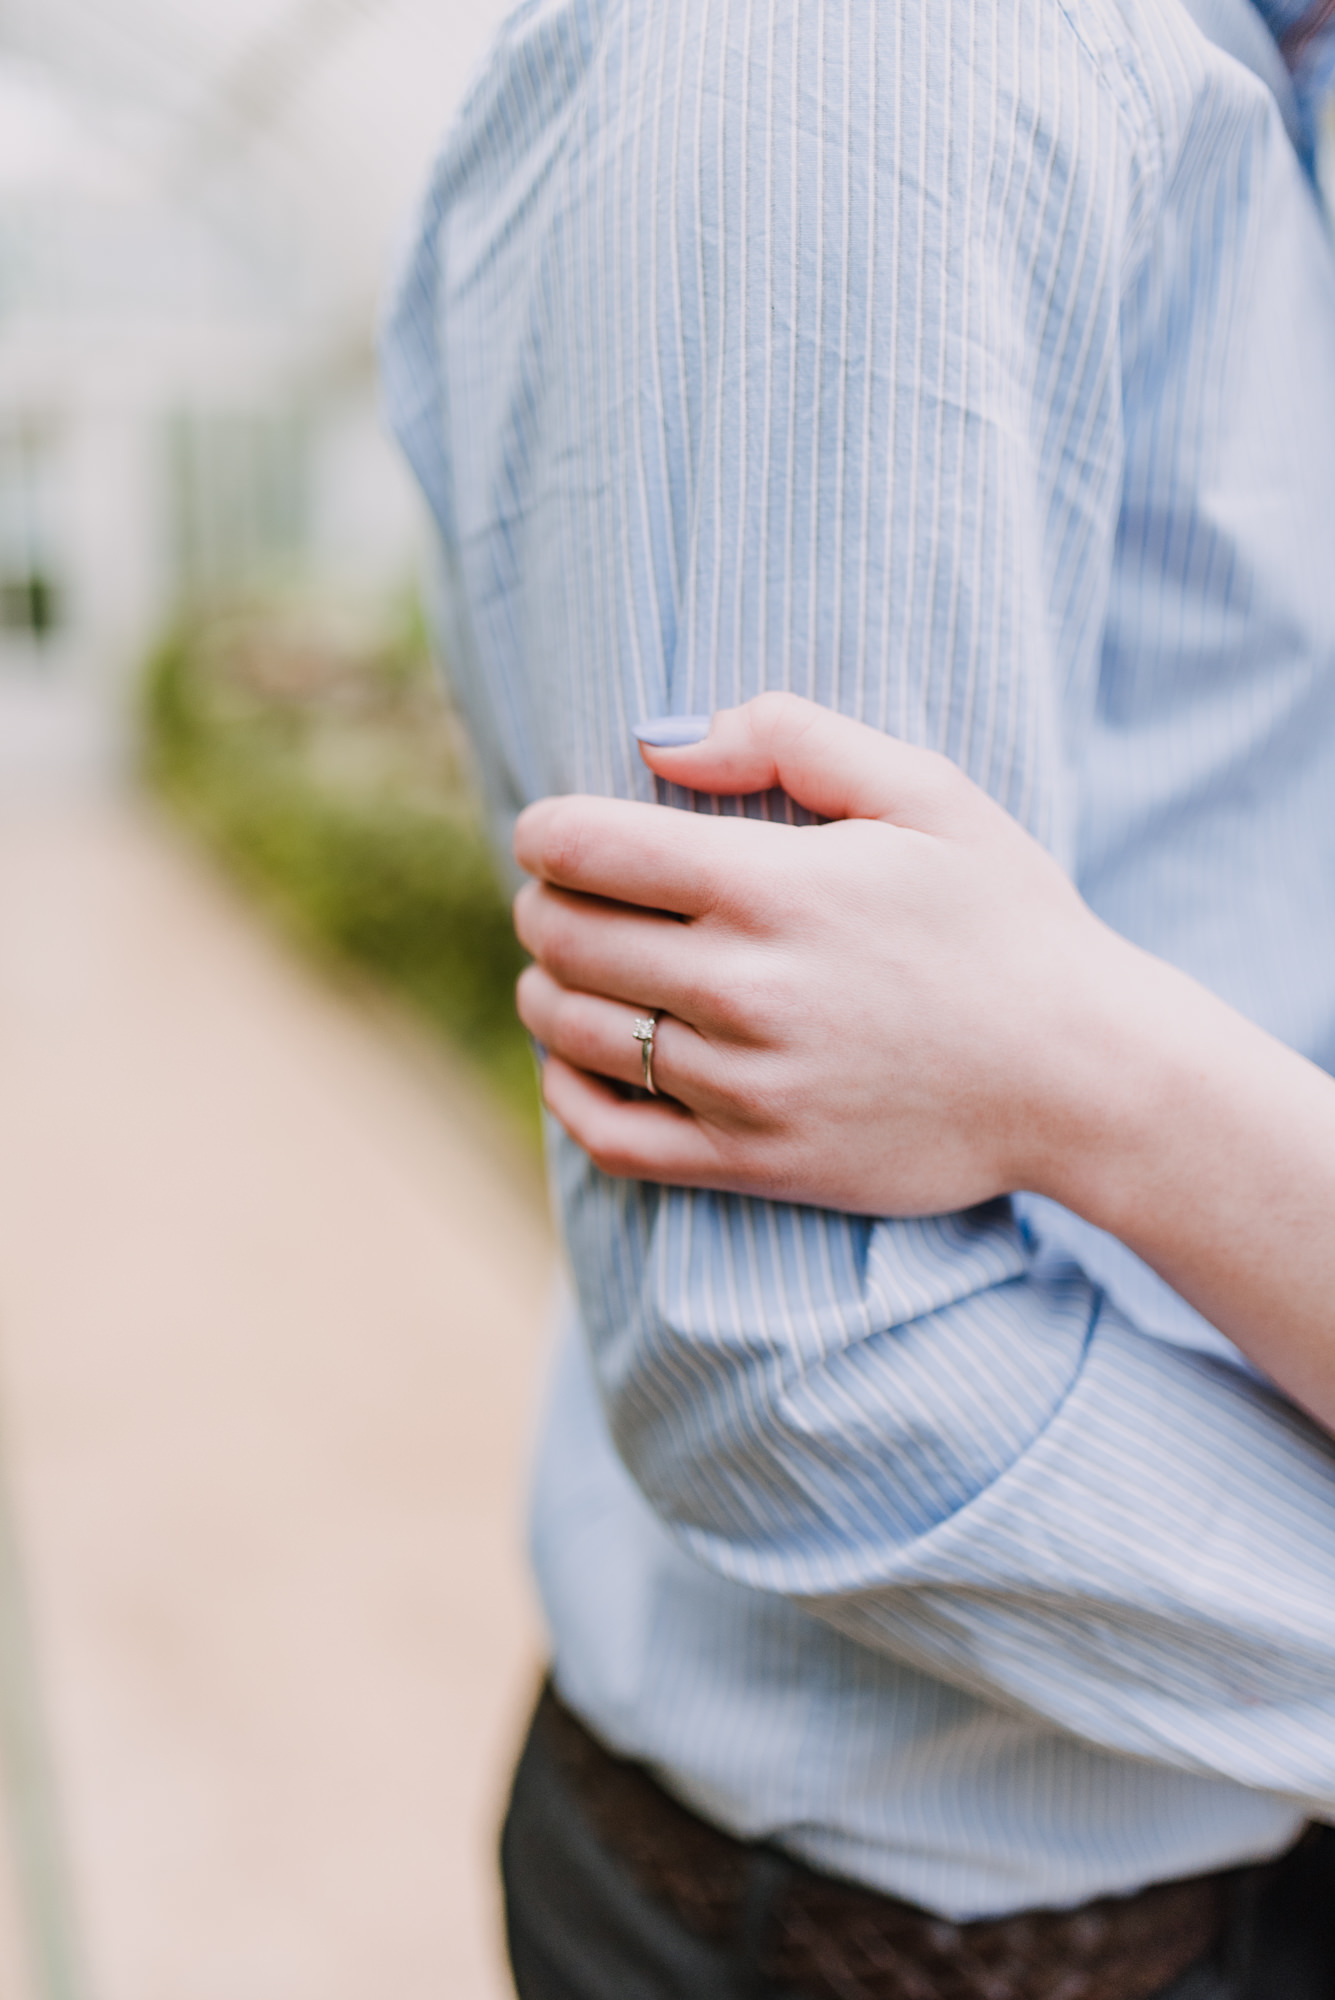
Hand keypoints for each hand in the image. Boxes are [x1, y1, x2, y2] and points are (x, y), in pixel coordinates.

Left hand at [512, 694, 1131, 1213]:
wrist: (1083, 1076)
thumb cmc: (1006, 920)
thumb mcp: (928, 790)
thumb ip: (790, 737)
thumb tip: (659, 740)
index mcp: (775, 887)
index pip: (588, 849)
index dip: (545, 832)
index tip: (551, 833)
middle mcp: (745, 990)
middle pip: (567, 938)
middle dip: (543, 905)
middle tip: (557, 896)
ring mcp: (746, 1086)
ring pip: (575, 1032)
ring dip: (544, 990)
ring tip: (561, 970)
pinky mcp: (757, 1163)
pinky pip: (612, 1136)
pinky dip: (567, 1093)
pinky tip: (575, 1061)